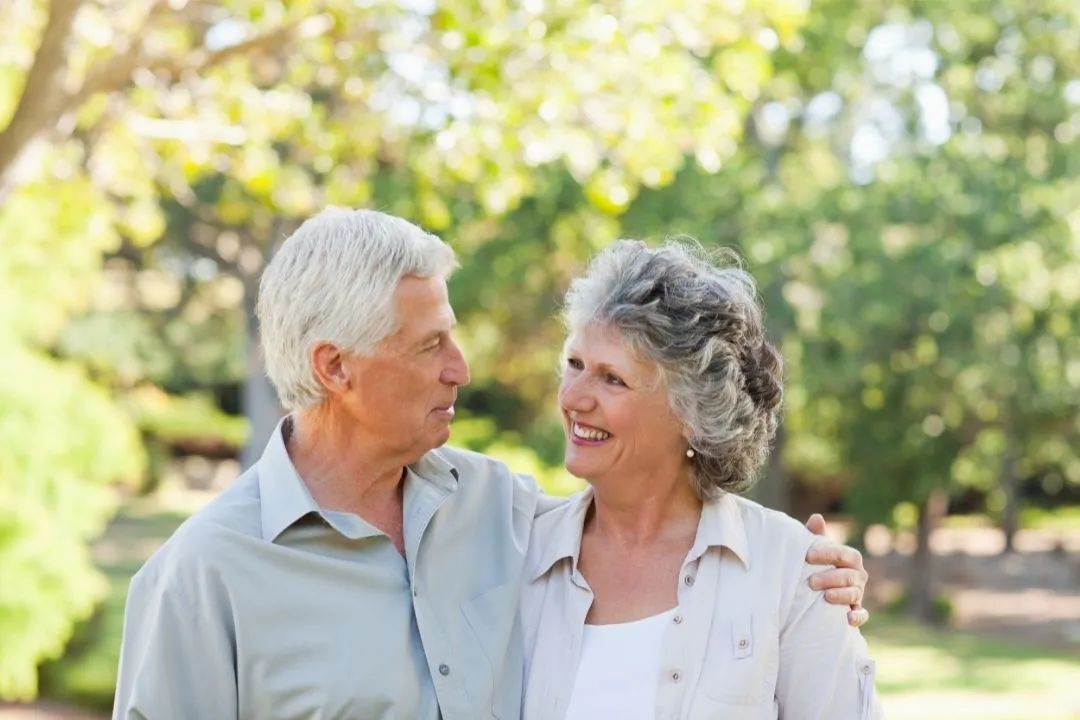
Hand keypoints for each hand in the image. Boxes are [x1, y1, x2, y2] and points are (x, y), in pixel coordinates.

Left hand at [804, 513, 869, 627]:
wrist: (818, 592)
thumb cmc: (818, 565)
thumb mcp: (816, 550)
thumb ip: (816, 535)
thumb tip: (816, 517)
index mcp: (850, 559)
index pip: (843, 554)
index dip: (827, 554)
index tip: (808, 556)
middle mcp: (858, 576)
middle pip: (849, 576)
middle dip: (830, 578)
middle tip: (810, 582)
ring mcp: (858, 594)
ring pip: (855, 594)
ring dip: (841, 595)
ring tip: (825, 597)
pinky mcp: (856, 612)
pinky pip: (862, 615)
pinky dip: (857, 617)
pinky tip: (847, 618)